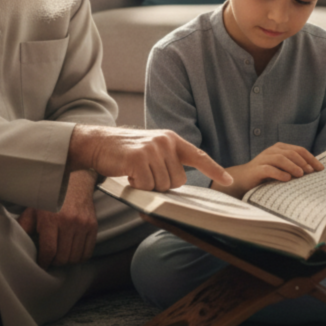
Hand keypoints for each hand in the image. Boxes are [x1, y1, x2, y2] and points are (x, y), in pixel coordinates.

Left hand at [18, 169, 97, 267]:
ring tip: (61, 255)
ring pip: (75, 257)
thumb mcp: (34, 209)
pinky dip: (79, 257)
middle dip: (55, 262)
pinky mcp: (92, 226)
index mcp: (51, 218)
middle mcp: (69, 222)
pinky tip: (72, 252)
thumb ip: (24, 226)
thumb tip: (17, 242)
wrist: (75, 181)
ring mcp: (82, 224)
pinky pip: (87, 252)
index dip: (44, 262)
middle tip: (51, 259)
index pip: (49, 251)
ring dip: (67, 260)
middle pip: (63, 257)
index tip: (42, 264)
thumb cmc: (52, 197)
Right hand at [67, 125, 231, 191]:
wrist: (98, 142)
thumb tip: (181, 183)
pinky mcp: (138, 158)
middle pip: (178, 180)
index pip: (199, 156)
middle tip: (146, 174)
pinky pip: (147, 186)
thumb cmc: (125, 152)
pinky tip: (129, 175)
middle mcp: (165, 141)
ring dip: (149, 186)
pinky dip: (138, 186)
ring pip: (163, 185)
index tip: (228, 181)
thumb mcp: (152, 149)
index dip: (214, 170)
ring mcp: (152, 149)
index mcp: (171, 139)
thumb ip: (168, 161)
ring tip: (136, 173)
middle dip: (162, 184)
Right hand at [222, 142, 322, 198]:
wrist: (243, 179)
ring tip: (301, 174)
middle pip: (291, 152)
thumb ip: (294, 166)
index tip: (320, 168)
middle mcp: (272, 151)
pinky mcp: (256, 169)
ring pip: (280, 158)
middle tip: (311, 172)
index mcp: (279, 148)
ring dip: (292, 166)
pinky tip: (287, 179)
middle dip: (303, 161)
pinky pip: (268, 169)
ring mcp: (263, 159)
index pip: (299, 150)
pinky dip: (279, 173)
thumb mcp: (281, 168)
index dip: (311, 158)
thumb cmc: (265, 175)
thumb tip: (313, 171)